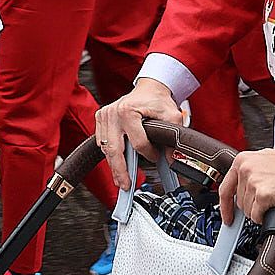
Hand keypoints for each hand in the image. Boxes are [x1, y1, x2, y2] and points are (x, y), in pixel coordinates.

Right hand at [95, 77, 185, 191]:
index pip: (137, 143)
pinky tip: (116, 164)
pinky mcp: (101, 118)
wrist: (149, 89)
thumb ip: (174, 137)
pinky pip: (102, 142)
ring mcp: (105, 116)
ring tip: (120, 180)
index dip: (149, 154)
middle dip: (121, 171)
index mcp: (128, 111)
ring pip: (107, 148)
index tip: (156, 158)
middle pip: (115, 150)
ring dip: (114, 166)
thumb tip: (171, 159)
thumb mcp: (173, 116)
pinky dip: (109, 154)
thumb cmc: (158, 101)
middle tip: (126, 186)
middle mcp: (113, 113)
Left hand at [218, 147, 274, 226]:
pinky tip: (274, 207)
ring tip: (274, 201)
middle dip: (251, 206)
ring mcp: (254, 181)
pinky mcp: (263, 195)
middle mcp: (246, 168)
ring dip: (259, 211)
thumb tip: (242, 183)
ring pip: (247, 210)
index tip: (227, 216)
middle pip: (238, 201)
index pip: (225, 187)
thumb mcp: (269, 159)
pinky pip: (256, 216)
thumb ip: (253, 168)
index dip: (225, 206)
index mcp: (244, 159)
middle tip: (266, 201)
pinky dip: (264, 217)